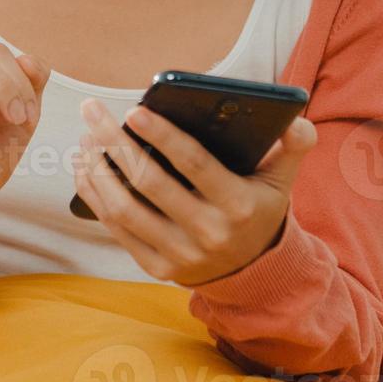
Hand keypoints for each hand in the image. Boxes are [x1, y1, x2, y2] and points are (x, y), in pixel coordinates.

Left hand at [73, 99, 316, 285]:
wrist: (252, 271)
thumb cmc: (259, 208)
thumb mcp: (282, 179)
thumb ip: (293, 146)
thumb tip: (296, 121)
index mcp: (237, 205)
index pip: (194, 165)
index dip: (162, 137)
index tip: (133, 110)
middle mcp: (207, 233)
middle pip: (150, 183)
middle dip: (115, 143)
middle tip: (93, 110)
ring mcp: (179, 255)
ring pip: (125, 209)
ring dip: (98, 170)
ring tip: (86, 137)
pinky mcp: (157, 268)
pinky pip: (117, 229)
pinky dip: (95, 197)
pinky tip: (85, 168)